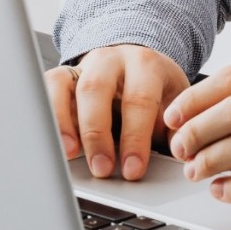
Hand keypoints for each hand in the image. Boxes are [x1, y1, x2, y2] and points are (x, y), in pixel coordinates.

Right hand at [43, 45, 189, 179]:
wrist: (140, 66)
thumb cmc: (158, 91)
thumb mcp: (177, 105)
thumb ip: (178, 130)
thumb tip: (184, 157)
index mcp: (146, 65)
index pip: (139, 100)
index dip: (135, 138)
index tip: (133, 169)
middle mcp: (111, 60)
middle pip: (97, 90)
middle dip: (98, 134)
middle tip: (102, 169)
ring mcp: (83, 67)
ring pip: (64, 87)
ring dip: (64, 124)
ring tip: (69, 156)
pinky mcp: (62, 77)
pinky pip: (46, 90)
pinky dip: (48, 116)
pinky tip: (51, 142)